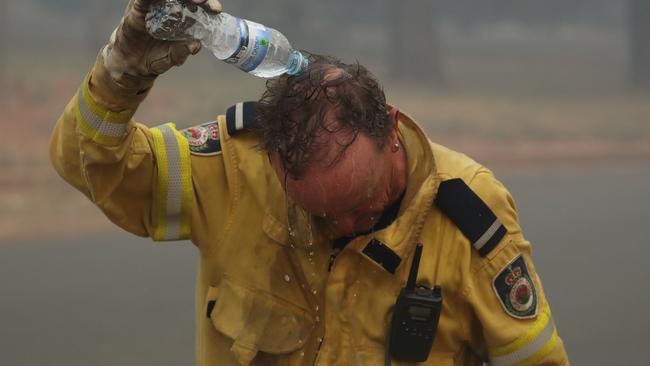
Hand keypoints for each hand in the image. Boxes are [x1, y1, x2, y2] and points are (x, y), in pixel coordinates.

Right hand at [103, 0, 221, 88]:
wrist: (132, 63)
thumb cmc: (155, 57)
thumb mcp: (172, 57)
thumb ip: (182, 52)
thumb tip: (195, 45)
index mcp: (183, 18)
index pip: (198, 6)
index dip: (208, 5)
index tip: (216, 10)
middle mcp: (170, 7)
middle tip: (203, 1)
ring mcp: (154, 5)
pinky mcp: (138, 7)